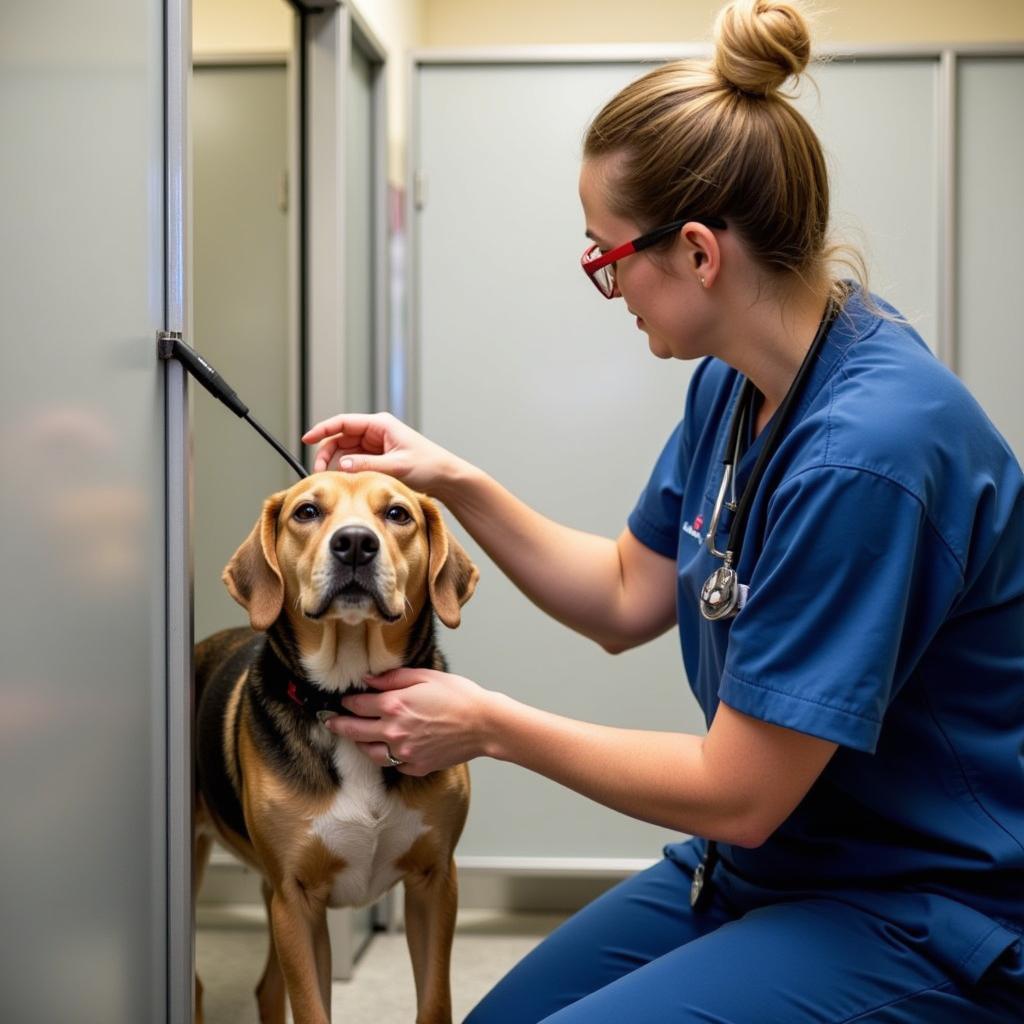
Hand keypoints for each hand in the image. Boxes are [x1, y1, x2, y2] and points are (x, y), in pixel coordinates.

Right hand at [301, 411, 462, 496]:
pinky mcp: (379, 457)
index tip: (307, 439)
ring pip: (346, 449)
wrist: (446, 476)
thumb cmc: (428, 465)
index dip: (323, 429)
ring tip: (331, 477)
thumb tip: (341, 464)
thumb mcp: (396, 466)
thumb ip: (367, 464)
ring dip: (336, 461)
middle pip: (341, 437)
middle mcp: (377, 431)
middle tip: (319, 470)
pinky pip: (355, 459)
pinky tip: (344, 478)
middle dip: (327, 451)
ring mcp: (377, 444)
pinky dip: (347, 467)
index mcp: (381, 424)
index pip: (344, 422)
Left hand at [323, 668, 496, 775]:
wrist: (484, 724)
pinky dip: (387, 755)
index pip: (357, 705)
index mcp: (394, 705)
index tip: (342, 701)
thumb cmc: (459, 696)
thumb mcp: (425, 676)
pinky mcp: (415, 766)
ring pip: (369, 752)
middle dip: (338, 725)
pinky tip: (389, 748)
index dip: (347, 702)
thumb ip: (393, 678)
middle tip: (329, 722)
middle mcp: (393, 731)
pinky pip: (392, 764)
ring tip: (358, 738)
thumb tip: (368, 680)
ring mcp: (403, 752)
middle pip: (354, 731)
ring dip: (360, 743)